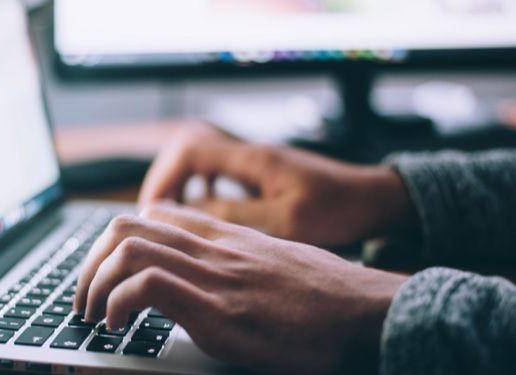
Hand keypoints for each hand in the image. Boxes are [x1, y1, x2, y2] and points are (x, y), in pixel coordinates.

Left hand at [74, 203, 407, 373]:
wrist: (370, 313)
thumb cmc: (330, 296)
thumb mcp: (277, 264)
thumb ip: (240, 262)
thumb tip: (217, 279)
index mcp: (226, 237)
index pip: (155, 214)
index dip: (117, 240)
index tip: (108, 271)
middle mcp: (214, 248)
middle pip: (127, 225)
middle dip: (90, 262)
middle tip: (84, 297)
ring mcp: (214, 275)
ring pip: (128, 248)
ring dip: (94, 283)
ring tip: (92, 314)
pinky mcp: (218, 310)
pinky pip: (147, 286)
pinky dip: (118, 303)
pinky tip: (118, 326)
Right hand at [139, 126, 415, 246]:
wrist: (374, 199)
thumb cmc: (338, 209)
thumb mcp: (286, 220)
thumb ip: (236, 215)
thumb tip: (190, 215)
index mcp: (253, 159)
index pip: (190, 151)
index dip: (164, 178)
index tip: (153, 209)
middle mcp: (249, 153)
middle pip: (187, 151)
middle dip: (165, 181)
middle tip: (154, 215)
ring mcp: (255, 162)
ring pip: (200, 161)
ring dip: (181, 185)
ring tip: (171, 216)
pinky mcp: (261, 174)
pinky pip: (217, 173)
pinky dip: (201, 189)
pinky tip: (202, 212)